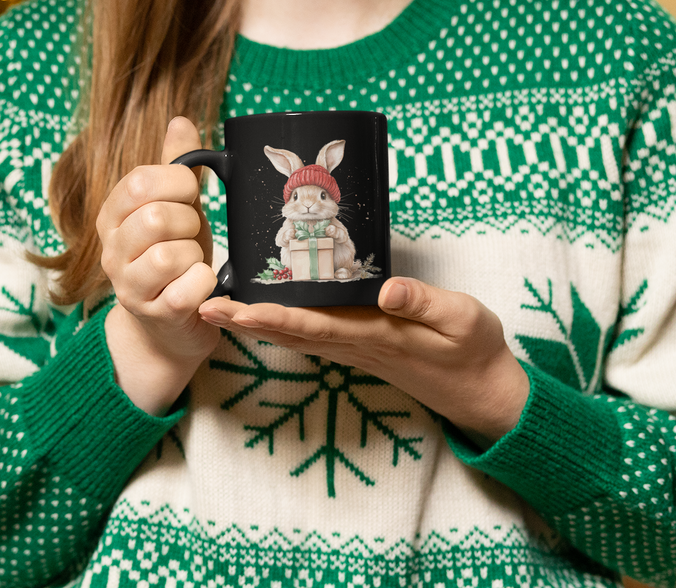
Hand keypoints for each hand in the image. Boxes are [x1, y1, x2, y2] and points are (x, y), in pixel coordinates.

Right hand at [98, 117, 219, 415]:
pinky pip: (187, 288)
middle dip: (189, 222)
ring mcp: (128, 285)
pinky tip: (201, 285)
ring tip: (193, 263)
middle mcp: (111, 250)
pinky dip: (204, 283)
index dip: (177, 183)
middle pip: (155, 217)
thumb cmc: (175, 259)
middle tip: (192, 235)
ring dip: (196, 255)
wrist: (169, 325)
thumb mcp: (176, 207)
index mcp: (112, 215)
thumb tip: (180, 121)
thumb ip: (176, 166)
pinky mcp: (154, 314)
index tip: (189, 196)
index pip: (138, 182)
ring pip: (170, 254)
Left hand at [198, 277, 529, 448]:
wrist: (478, 390)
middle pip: (289, 332)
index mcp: (375, 334)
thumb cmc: (472, 350)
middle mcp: (354, 344)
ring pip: (293, 335)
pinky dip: (275, 325)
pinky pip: (307, 335)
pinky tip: (256, 314)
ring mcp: (352, 348)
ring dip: (252, 323)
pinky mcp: (355, 345)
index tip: (237, 309)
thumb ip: (424, 302)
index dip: (273, 318)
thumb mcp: (463, 319)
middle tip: (200, 305)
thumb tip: (386, 288)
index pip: (314, 326)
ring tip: (213, 307)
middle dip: (245, 320)